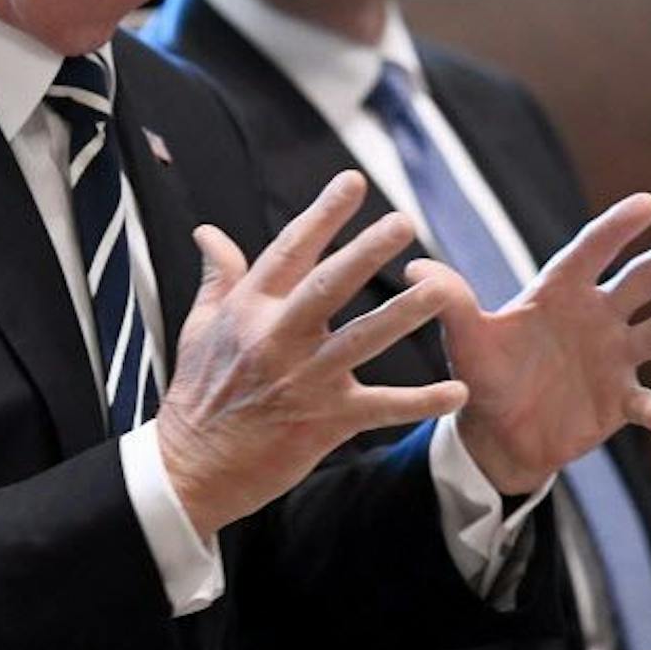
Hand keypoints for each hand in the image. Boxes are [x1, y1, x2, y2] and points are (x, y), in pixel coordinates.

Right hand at [157, 171, 470, 538]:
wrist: (193, 468)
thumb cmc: (197, 392)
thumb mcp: (200, 326)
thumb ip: (219, 276)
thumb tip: (208, 231)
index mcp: (250, 309)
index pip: (290, 251)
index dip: (323, 215)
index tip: (354, 181)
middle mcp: (277, 339)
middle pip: (328, 286)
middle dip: (366, 252)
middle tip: (403, 222)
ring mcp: (304, 380)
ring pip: (361, 340)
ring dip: (404, 315)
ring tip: (441, 291)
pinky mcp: (325, 422)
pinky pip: (381, 408)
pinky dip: (420, 401)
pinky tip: (457, 391)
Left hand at [431, 192, 650, 494]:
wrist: (499, 433)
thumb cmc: (484, 374)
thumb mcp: (465, 339)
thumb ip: (450, 304)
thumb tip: (413, 269)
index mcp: (558, 295)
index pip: (589, 253)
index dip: (616, 229)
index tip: (648, 203)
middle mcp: (595, 319)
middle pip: (636, 283)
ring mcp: (613, 359)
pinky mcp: (620, 401)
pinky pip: (646, 403)